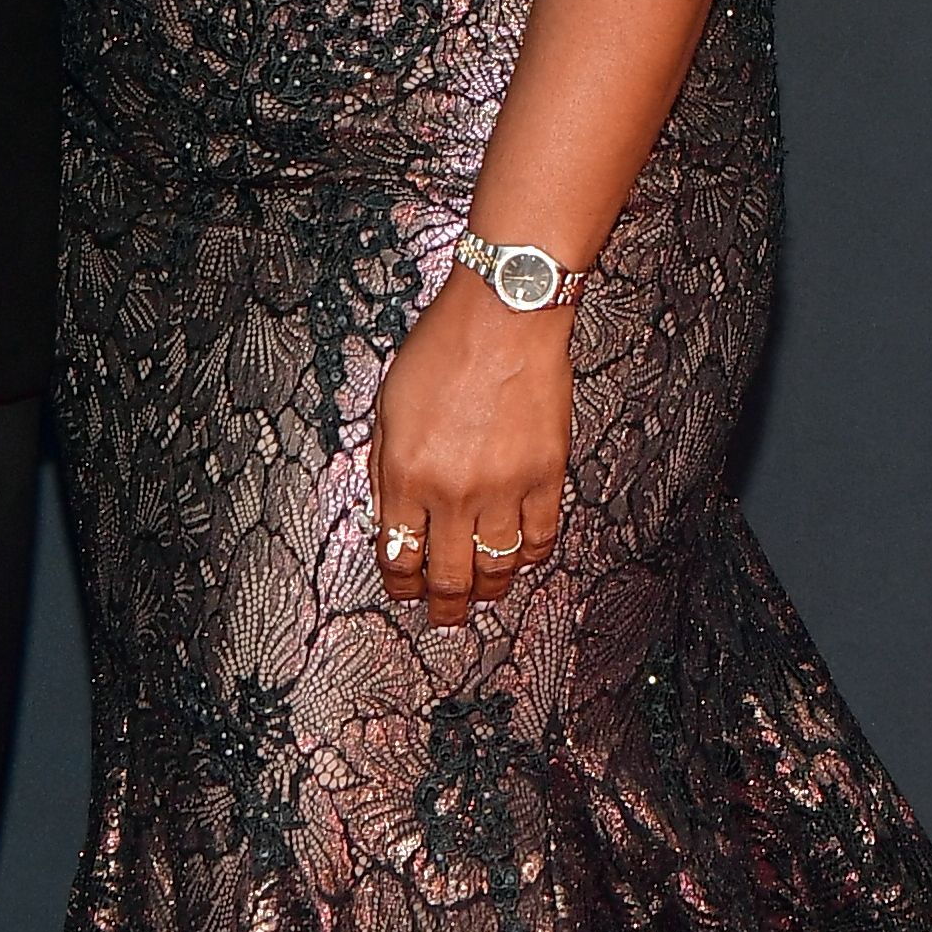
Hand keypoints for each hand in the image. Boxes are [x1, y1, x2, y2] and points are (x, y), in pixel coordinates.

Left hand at [368, 275, 568, 629]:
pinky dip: (530, 557)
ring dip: (488, 590)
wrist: (505, 314)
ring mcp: (502, 488)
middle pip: (446, 577)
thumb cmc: (444, 348)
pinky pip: (540, 539)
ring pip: (496, 568)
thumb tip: (390, 515)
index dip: (399, 584)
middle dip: (442, 606)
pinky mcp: (546, 477)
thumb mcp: (388, 406)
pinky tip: (521, 555)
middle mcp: (451, 492)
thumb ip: (386, 466)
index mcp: (404, 475)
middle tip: (444, 616)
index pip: (397, 556)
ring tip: (484, 595)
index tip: (404, 590)